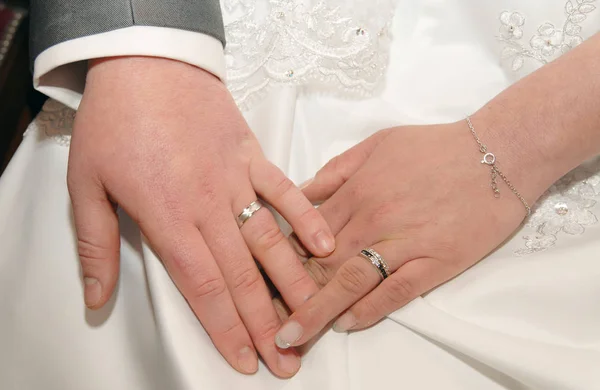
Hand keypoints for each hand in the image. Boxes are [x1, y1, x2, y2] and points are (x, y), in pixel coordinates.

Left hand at [67, 57, 334, 376]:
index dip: (226, 327)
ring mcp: (236, 179)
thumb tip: (97, 298)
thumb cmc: (117, 121)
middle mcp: (208, 204)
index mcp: (167, 215)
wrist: (147, 63)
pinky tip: (324, 245)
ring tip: (313, 316)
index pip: (203, 286)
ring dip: (292, 283)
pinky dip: (306, 219)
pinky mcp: (253, 156)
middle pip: (242, 275)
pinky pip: (284, 191)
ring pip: (270, 240)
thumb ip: (95, 246)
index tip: (246, 358)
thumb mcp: (86, 184)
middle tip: (287, 357)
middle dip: (266, 322)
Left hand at [274, 119, 548, 348]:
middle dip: (289, 294)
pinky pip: (396, 293)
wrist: (498, 154)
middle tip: (266, 317)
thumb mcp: (377, 144)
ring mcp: (405, 244)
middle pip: (322, 264)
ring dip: (318, 311)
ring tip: (293, 336)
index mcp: (357, 191)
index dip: (282, 258)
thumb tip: (301, 195)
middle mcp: (374, 220)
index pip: (307, 233)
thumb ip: (336, 171)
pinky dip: (369, 311)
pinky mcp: (436, 263)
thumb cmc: (436, 147)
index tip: (263, 278)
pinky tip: (347, 324)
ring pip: (352, 283)